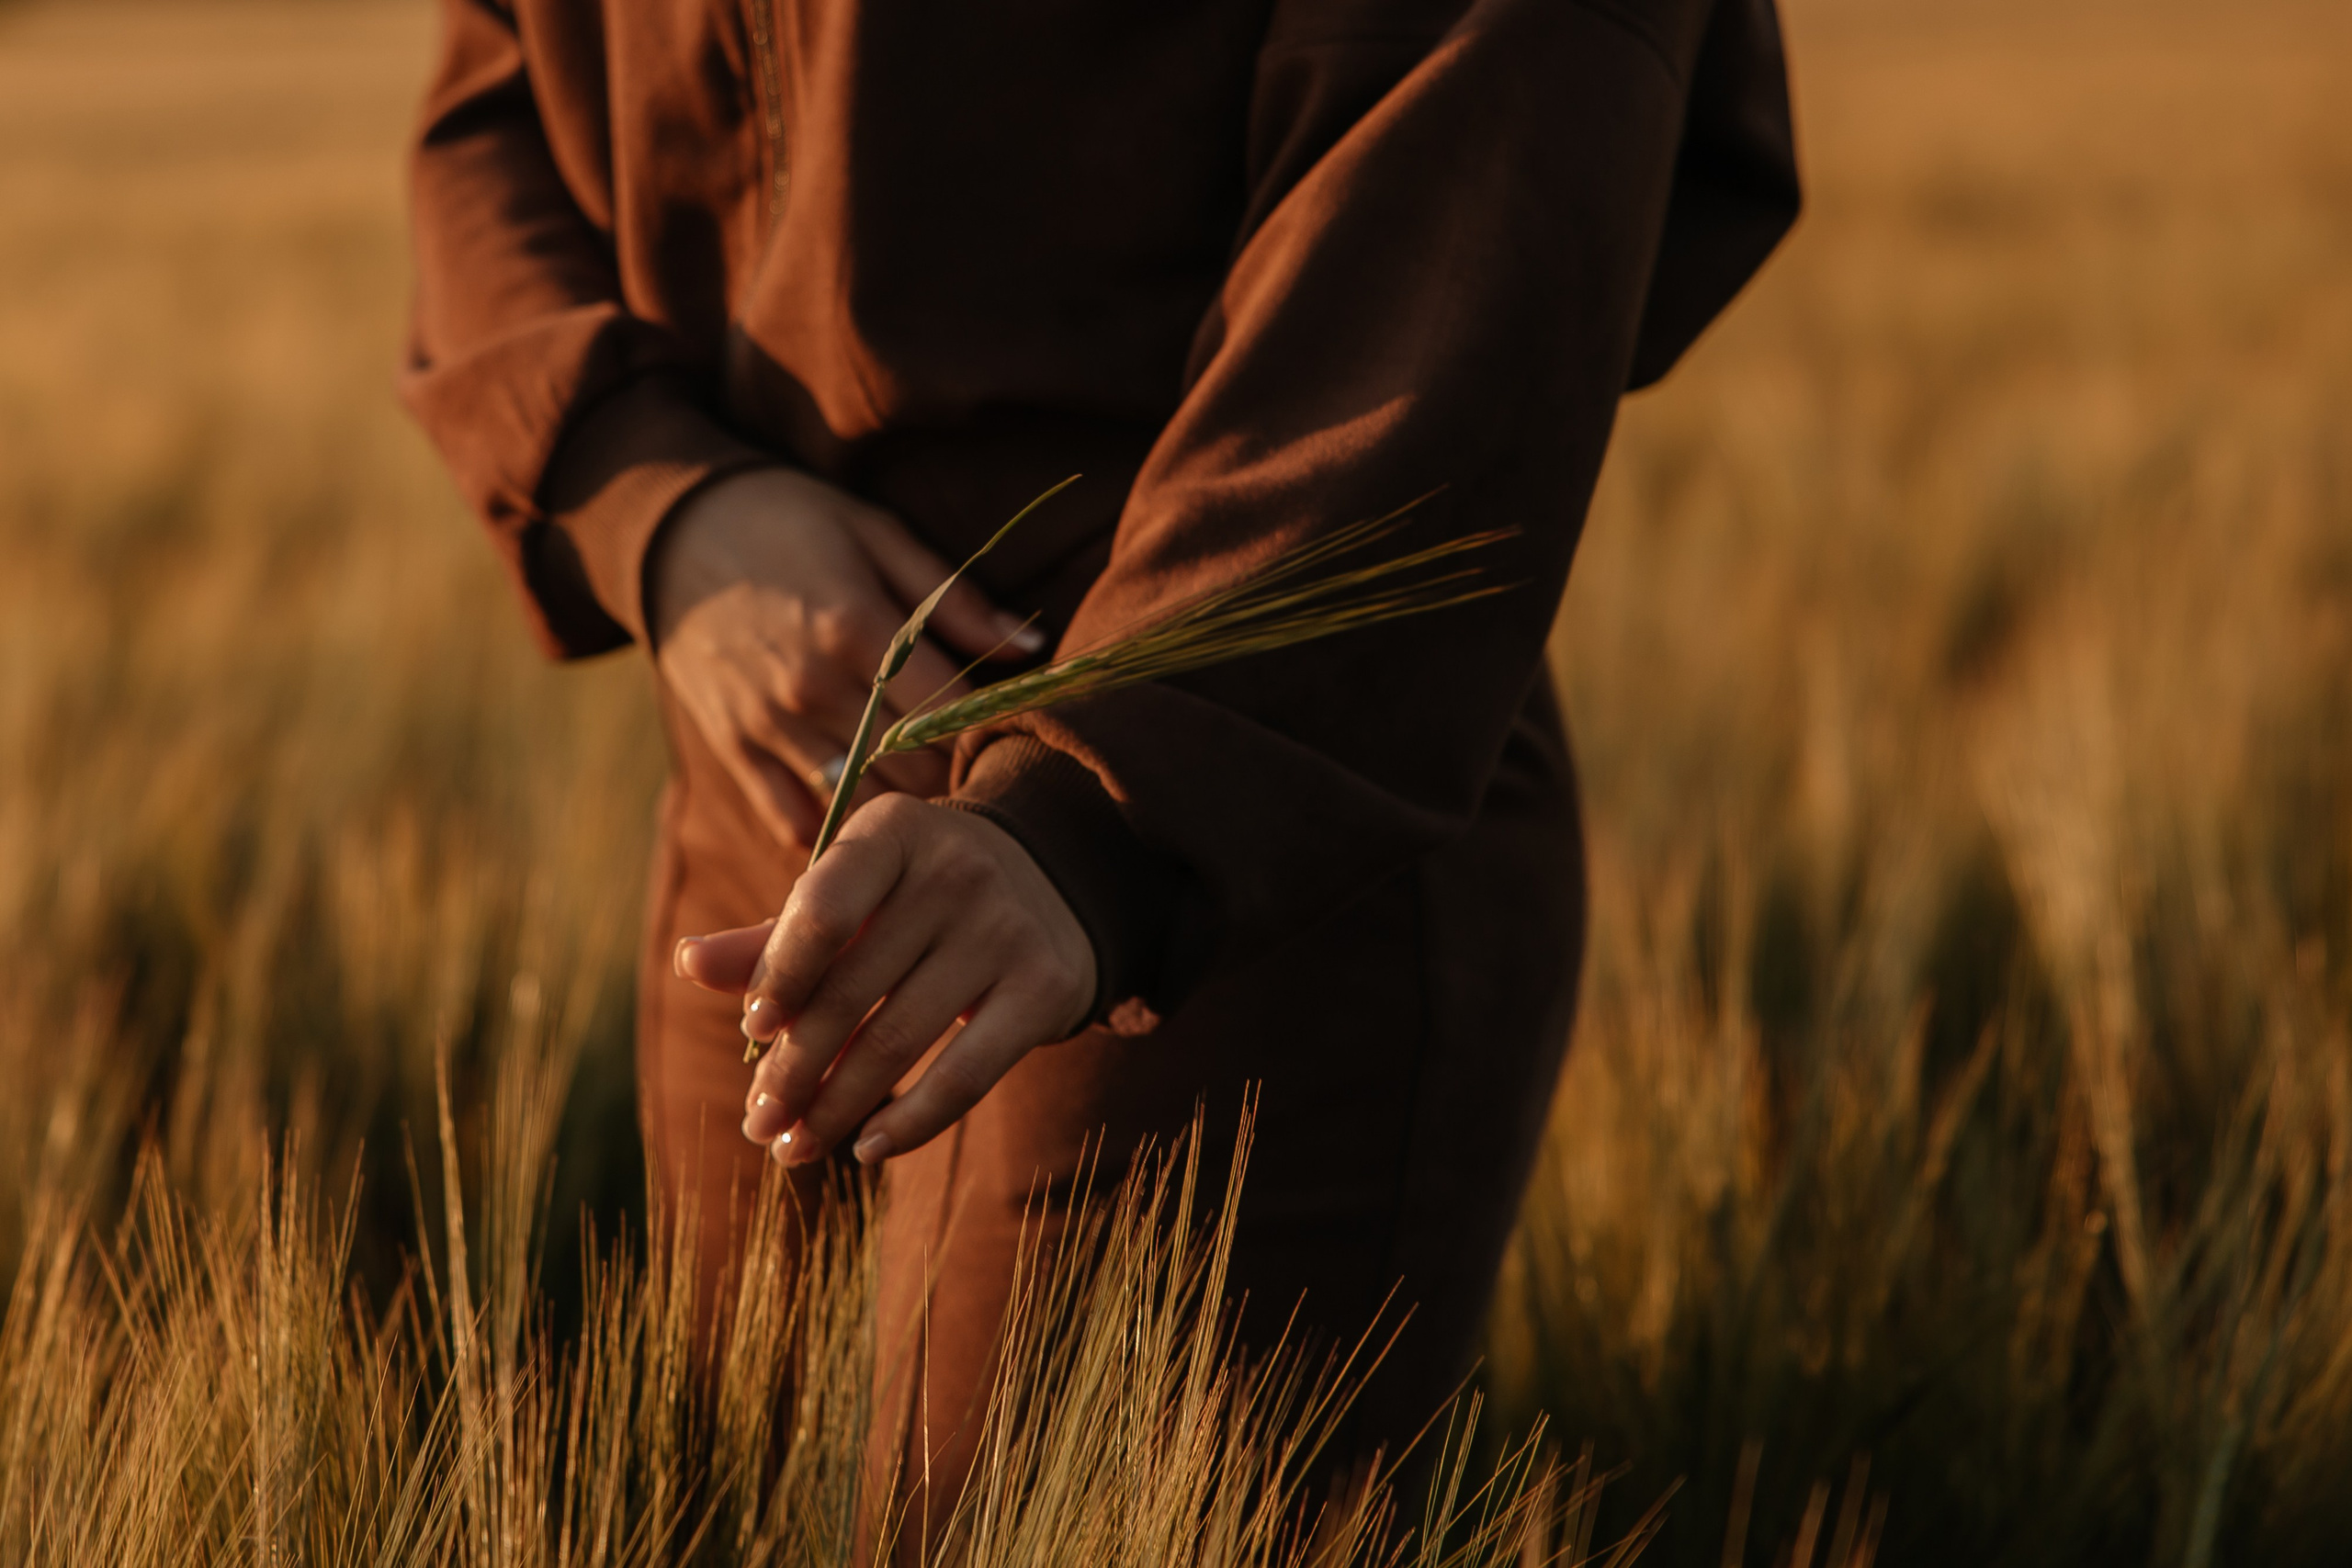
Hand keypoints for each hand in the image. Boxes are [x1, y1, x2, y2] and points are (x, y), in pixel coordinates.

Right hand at [647, 466, 1041, 847]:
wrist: (674, 530)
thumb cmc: (792, 521)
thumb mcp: (877, 536)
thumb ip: (955, 600)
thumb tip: (1033, 649)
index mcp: (858, 628)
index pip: (949, 713)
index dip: (986, 731)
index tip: (1002, 728)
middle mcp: (813, 687)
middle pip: (912, 770)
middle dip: (951, 775)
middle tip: (972, 768)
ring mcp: (770, 723)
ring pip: (860, 804)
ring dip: (900, 809)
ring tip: (927, 796)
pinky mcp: (735, 748)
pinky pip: (792, 820)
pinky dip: (833, 831)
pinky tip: (863, 818)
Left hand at [673, 796, 1095, 1165]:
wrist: (1051, 883)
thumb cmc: (918, 895)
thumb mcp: (855, 894)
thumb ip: (776, 935)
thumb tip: (690, 964)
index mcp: (894, 832)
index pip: (822, 908)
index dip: (780, 975)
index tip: (752, 1029)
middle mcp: (956, 872)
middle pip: (851, 991)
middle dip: (793, 1068)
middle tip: (758, 1123)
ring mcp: (1006, 929)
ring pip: (898, 1041)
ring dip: (835, 1108)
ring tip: (794, 1148)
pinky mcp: (1046, 987)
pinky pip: (966, 1075)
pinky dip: (910, 1123)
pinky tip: (867, 1150)